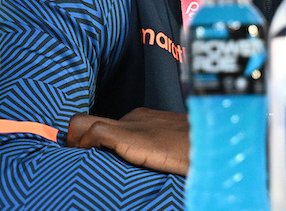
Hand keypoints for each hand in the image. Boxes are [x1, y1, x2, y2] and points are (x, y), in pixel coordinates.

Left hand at [67, 107, 189, 175]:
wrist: (212, 142)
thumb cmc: (198, 151)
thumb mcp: (175, 152)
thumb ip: (159, 154)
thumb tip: (155, 167)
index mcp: (143, 121)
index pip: (105, 126)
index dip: (90, 142)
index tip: (85, 156)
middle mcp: (133, 118)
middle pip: (90, 122)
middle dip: (76, 141)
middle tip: (73, 161)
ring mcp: (129, 123)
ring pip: (84, 124)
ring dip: (74, 143)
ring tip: (73, 163)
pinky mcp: (127, 133)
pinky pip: (92, 133)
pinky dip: (82, 146)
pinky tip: (84, 160)